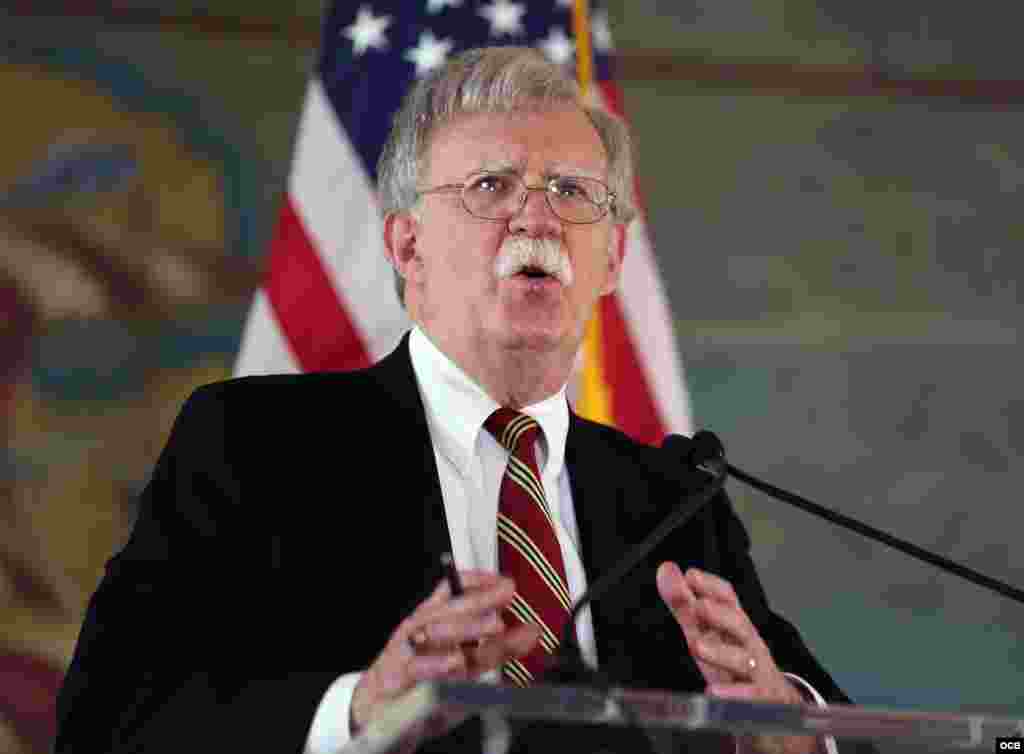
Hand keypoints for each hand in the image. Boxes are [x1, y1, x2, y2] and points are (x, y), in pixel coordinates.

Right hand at [351, 570, 539, 741]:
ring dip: (467, 626)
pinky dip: (437, 664)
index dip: (479, 581)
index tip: (504, 582)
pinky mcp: (397, 677)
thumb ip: (495, 648)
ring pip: (435, 631)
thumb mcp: (462, 661)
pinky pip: (417, 668)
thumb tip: (530, 632)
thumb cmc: (422, 679)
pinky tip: (457, 660)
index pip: (454, 589)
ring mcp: (406, 650)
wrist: (377, 710)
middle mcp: (419, 628)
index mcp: (433, 618)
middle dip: (480, 600)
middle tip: (506, 595)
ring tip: (494, 624)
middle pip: (450, 608)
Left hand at [656, 563, 818, 753]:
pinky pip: (750, 698)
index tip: (691, 576)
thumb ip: (684, 603)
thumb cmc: (734, 662)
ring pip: (744, 660)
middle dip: (720, 614)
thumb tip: (666, 569)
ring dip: (721, 652)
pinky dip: (734, 696)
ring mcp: (757, 672)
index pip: (728, 599)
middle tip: (698, 606)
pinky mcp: (761, 701)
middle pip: (739, 625)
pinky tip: (713, 693)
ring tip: (697, 645)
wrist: (775, 703)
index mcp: (734, 625)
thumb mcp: (707, 632)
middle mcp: (748, 644)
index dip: (711, 586)